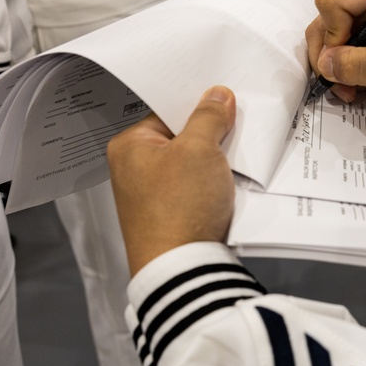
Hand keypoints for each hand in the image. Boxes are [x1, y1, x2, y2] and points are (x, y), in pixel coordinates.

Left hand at [107, 86, 236, 275]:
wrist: (184, 268)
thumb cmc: (179, 208)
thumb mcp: (198, 149)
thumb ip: (208, 117)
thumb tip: (217, 97)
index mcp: (129, 146)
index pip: (167, 110)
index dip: (198, 103)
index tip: (224, 98)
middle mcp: (135, 169)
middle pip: (181, 136)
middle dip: (210, 133)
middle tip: (235, 126)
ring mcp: (153, 194)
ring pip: (192, 163)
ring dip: (215, 160)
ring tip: (235, 155)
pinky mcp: (172, 214)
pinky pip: (197, 187)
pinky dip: (214, 183)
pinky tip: (231, 181)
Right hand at [306, 0, 365, 103]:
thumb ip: (358, 64)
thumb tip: (325, 65)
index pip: (332, 2)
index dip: (333, 35)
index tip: (349, 60)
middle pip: (323, 20)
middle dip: (329, 57)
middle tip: (346, 84)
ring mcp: (358, 11)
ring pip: (322, 35)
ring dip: (331, 66)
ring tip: (351, 87)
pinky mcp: (354, 27)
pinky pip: (330, 45)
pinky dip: (336, 67)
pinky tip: (353, 81)